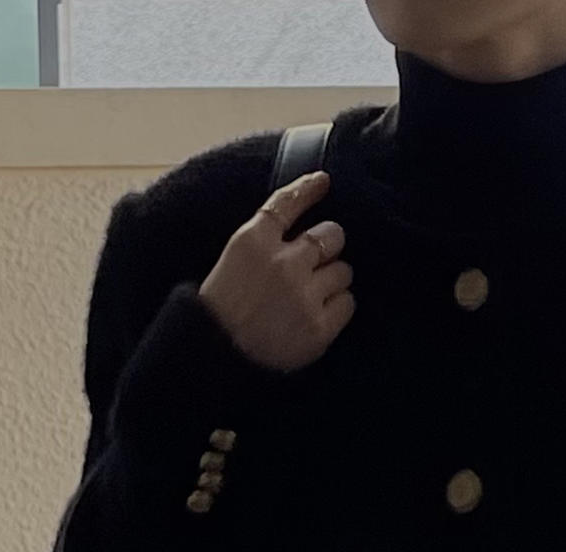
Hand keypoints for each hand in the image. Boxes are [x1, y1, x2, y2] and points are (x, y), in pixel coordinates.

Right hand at [198, 170, 353, 372]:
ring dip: (334, 278)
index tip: (324, 181)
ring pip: (344, 271)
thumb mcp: (233, 259)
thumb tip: (304, 227)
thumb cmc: (223, 309)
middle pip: (330, 236)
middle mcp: (283, 263)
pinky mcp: (319, 327)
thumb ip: (265, 240)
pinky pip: (348, 303)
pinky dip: (339, 306)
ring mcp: (303, 295)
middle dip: (329, 244)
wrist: (217, 356)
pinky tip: (320, 313)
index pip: (288, 201)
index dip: (309, 189)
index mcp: (253, 240)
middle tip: (319, 260)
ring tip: (313, 293)